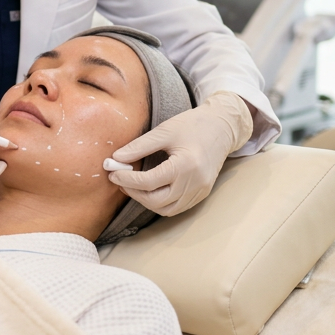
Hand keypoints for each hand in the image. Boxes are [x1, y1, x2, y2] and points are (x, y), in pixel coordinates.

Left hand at [107, 92, 253, 215]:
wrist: (222, 127)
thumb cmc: (193, 125)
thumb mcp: (164, 130)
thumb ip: (139, 146)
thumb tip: (115, 159)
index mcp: (186, 165)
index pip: (149, 181)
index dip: (127, 179)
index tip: (113, 172)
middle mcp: (195, 183)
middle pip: (156, 201)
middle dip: (134, 193)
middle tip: (119, 180)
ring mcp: (200, 191)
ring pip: (166, 209)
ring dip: (146, 201)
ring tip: (132, 186)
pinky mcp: (202, 194)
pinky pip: (177, 207)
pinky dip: (160, 203)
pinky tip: (149, 190)